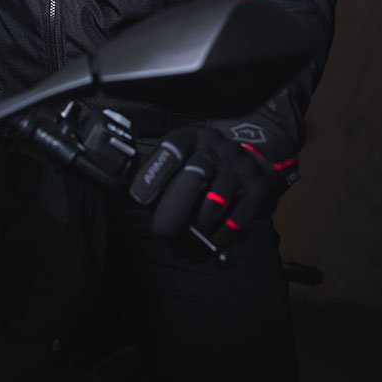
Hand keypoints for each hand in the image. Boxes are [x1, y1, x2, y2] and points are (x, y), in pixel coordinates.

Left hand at [128, 126, 293, 249]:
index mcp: (193, 137)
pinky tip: (206, 244)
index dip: (155, 173)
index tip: (140, 197)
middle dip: (175, 208)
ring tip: (182, 244)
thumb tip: (124, 187)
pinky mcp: (257, 192)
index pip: (172, 148)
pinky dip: (218, 237)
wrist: (256, 159)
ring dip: (196, 229)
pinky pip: (236, 221)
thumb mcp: (184, 153)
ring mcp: (239, 169)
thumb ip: (158, 167)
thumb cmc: (206, 161)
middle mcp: (217, 149)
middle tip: (162, 230)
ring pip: (214, 204)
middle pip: (194, 176)